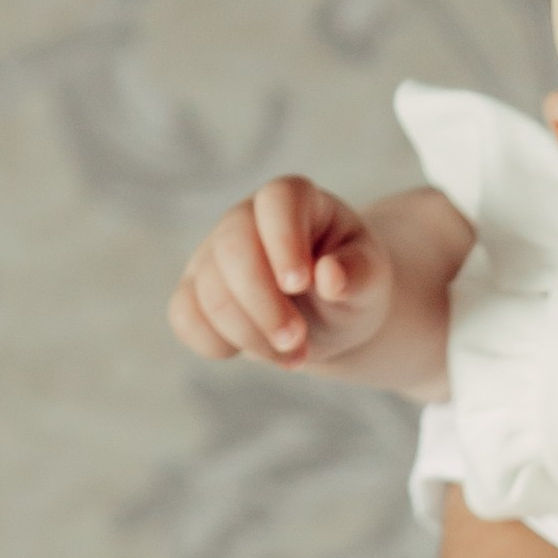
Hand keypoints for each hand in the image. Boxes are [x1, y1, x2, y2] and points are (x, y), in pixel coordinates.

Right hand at [169, 178, 392, 370]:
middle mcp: (246, 218)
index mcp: (294, 200)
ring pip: (209, 291)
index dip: (283, 241)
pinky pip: (186, 318)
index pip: (276, 202)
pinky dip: (218, 345)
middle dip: (264, 304)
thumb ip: (359, 274)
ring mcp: (214, 254)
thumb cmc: (352, 285)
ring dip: (250, 335)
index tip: (300, 284)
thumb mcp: (372, 279)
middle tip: (298, 341)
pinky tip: (258, 352)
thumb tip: (330, 276)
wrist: (331, 315)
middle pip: (233, 249)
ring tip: (295, 356)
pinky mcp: (196, 292)